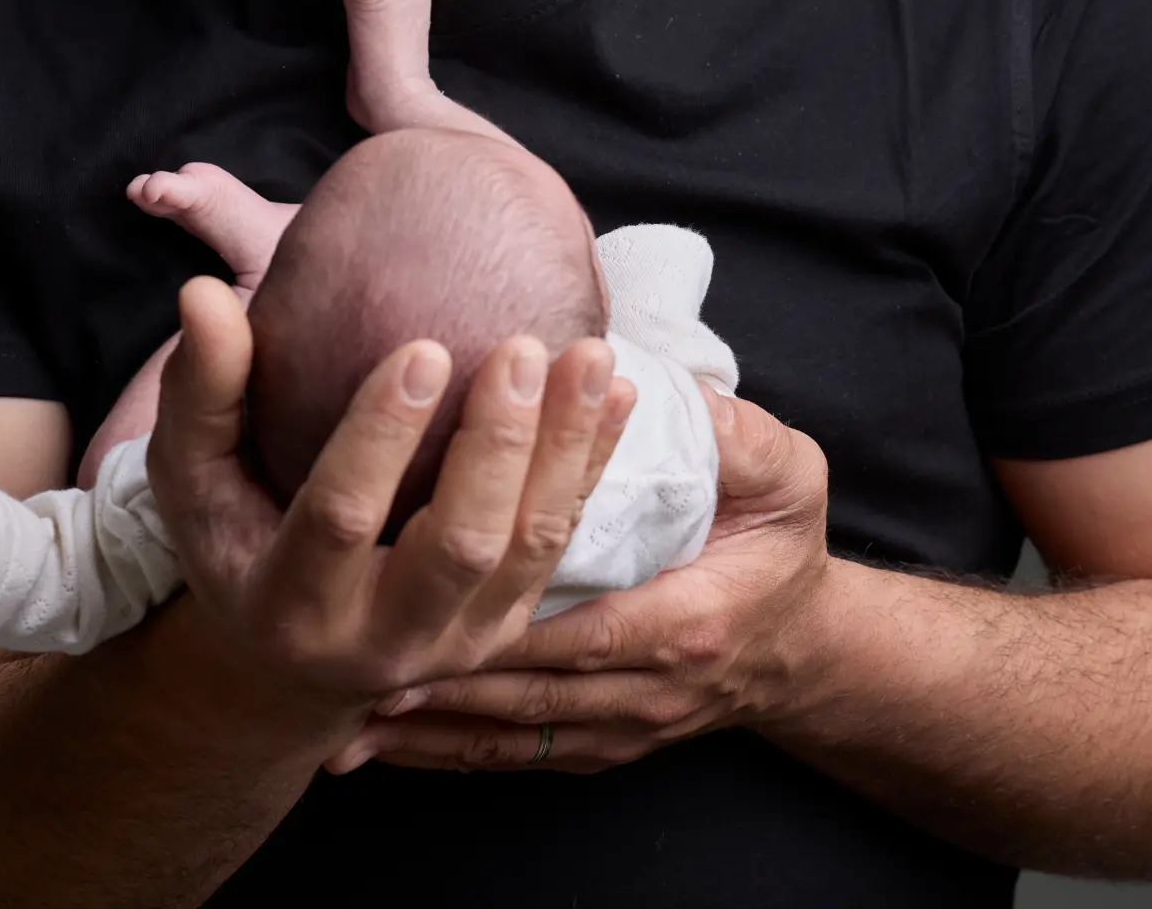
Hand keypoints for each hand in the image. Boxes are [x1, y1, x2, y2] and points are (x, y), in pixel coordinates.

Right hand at [147, 276, 637, 753]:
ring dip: (565, 452)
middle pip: (458, 546)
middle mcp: (380, 639)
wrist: (289, 663)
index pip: (342, 520)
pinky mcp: (507, 626)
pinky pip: (564, 546)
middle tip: (520, 350)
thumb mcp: (193, 478)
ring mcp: (456, 639)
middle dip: (496, 447)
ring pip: (528, 552)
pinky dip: (594, 467)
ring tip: (588, 356)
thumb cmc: (234, 536)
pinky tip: (616, 391)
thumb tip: (203, 296)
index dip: (381, 437)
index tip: (423, 348)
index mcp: (290, 603)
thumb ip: (202, 392)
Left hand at [323, 390, 831, 773]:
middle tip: (356, 660)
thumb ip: (739, 437)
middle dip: (444, 674)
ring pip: (510, 736)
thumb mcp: (790, 478)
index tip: (430, 587)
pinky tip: (383, 742)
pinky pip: (513, 756)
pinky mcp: (596, 745)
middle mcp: (645, 691)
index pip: (582, 620)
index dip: (504, 609)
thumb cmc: (784, 549)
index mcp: (684, 622)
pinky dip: (447, 752)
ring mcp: (619, 729)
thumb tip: (685, 395)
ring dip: (431, 728)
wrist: (805, 649)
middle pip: (529, 686)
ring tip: (346, 716)